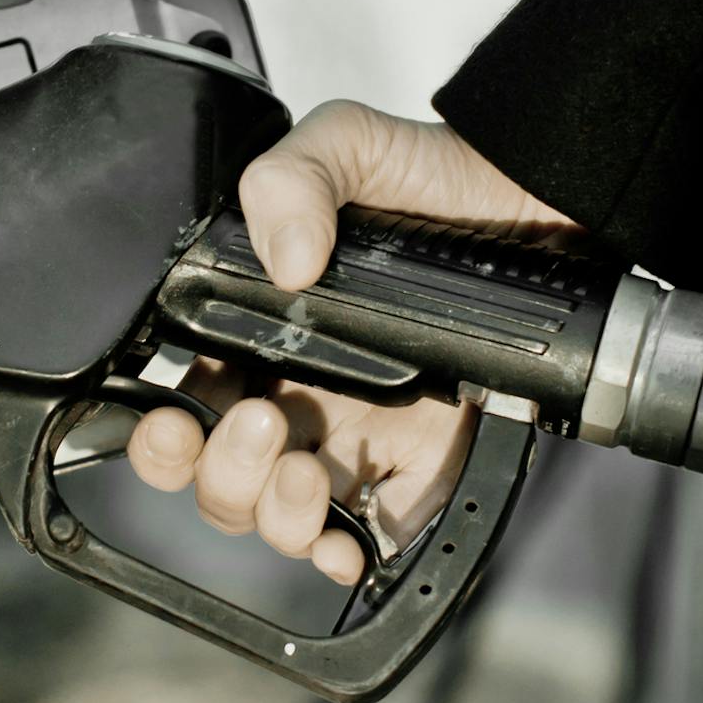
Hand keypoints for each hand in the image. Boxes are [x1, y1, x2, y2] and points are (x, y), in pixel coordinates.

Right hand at [125, 101, 571, 582]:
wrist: (540, 205)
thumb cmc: (439, 178)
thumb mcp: (350, 144)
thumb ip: (291, 178)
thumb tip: (285, 262)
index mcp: (256, 334)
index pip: (182, 406)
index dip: (163, 435)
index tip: (174, 420)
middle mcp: (295, 396)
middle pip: (220, 481)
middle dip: (222, 474)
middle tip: (263, 421)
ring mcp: (353, 440)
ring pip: (279, 518)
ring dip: (276, 516)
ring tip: (306, 472)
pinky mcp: (417, 471)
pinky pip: (367, 538)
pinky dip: (343, 557)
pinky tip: (346, 544)